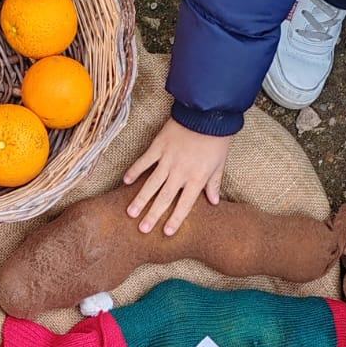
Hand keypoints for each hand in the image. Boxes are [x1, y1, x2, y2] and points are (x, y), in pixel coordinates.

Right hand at [123, 118, 231, 236]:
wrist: (207, 113)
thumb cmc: (216, 139)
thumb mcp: (219, 164)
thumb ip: (214, 184)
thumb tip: (214, 202)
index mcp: (197, 178)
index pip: (185, 204)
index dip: (176, 219)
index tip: (167, 232)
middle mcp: (180, 172)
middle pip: (165, 198)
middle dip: (153, 215)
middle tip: (142, 229)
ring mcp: (168, 159)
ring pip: (152, 183)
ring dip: (140, 199)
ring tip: (131, 213)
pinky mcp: (159, 146)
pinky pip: (144, 161)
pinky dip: (135, 171)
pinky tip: (126, 181)